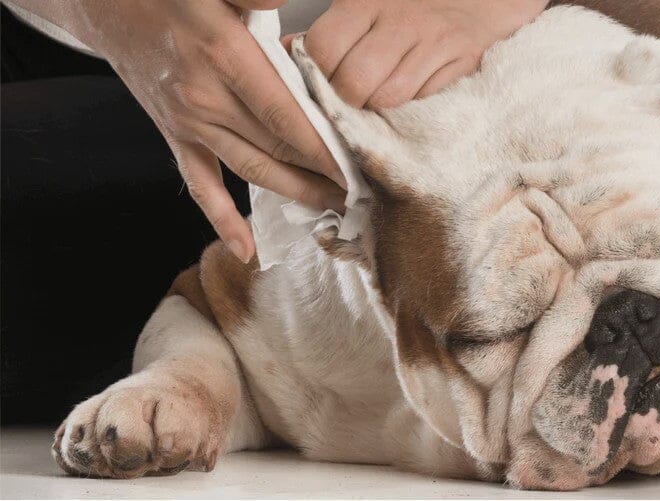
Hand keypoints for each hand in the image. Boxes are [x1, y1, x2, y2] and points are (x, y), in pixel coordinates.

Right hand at [65, 0, 346, 261]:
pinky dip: (222, 218)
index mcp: (224, 55)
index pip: (287, 114)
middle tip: (364, 191)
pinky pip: (200, 184)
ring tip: (334, 209)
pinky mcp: (174, 134)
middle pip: (277, 147)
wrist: (103, 3)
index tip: (360, 165)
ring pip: (250, 169)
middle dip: (323, 173)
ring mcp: (188, 121)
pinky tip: (246, 249)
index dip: (325, 146)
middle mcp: (206, 97)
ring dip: (293, 194)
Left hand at [301, 0, 548, 109]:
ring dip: (378, 106)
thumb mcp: (363, 2)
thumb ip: (328, 29)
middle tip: (351, 95)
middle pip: (354, 83)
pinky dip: (411, 105)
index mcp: (366, 1)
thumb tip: (285, 54)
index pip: (323, 50)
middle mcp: (400, 20)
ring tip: (379, 94)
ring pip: (388, 98)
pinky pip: (422, 101)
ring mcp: (433, 43)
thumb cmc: (409, 5)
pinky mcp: (460, 62)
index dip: (318, 74)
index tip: (323, 78)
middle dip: (346, 99)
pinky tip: (409, 91)